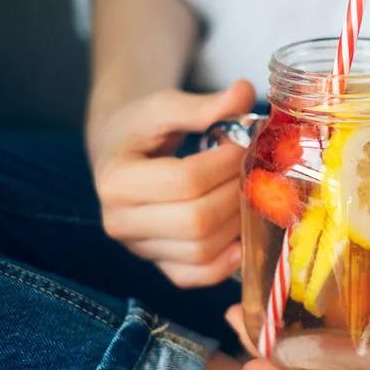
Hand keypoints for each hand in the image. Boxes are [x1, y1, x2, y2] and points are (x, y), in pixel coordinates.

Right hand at [89, 80, 255, 287]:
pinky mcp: (160, 265)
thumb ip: (203, 104)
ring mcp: (141, 249)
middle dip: (237, 193)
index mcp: (115, 180)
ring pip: (202, 251)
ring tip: (249, 192)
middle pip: (197, 220)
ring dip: (239, 222)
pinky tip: (243, 236)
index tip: (244, 144)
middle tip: (254, 170)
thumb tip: (245, 92)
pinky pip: (197, 277)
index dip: (225, 163)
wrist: (122, 153)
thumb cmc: (142, 128)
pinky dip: (227, 263)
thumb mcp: (164, 106)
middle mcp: (120, 222)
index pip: (185, 181)